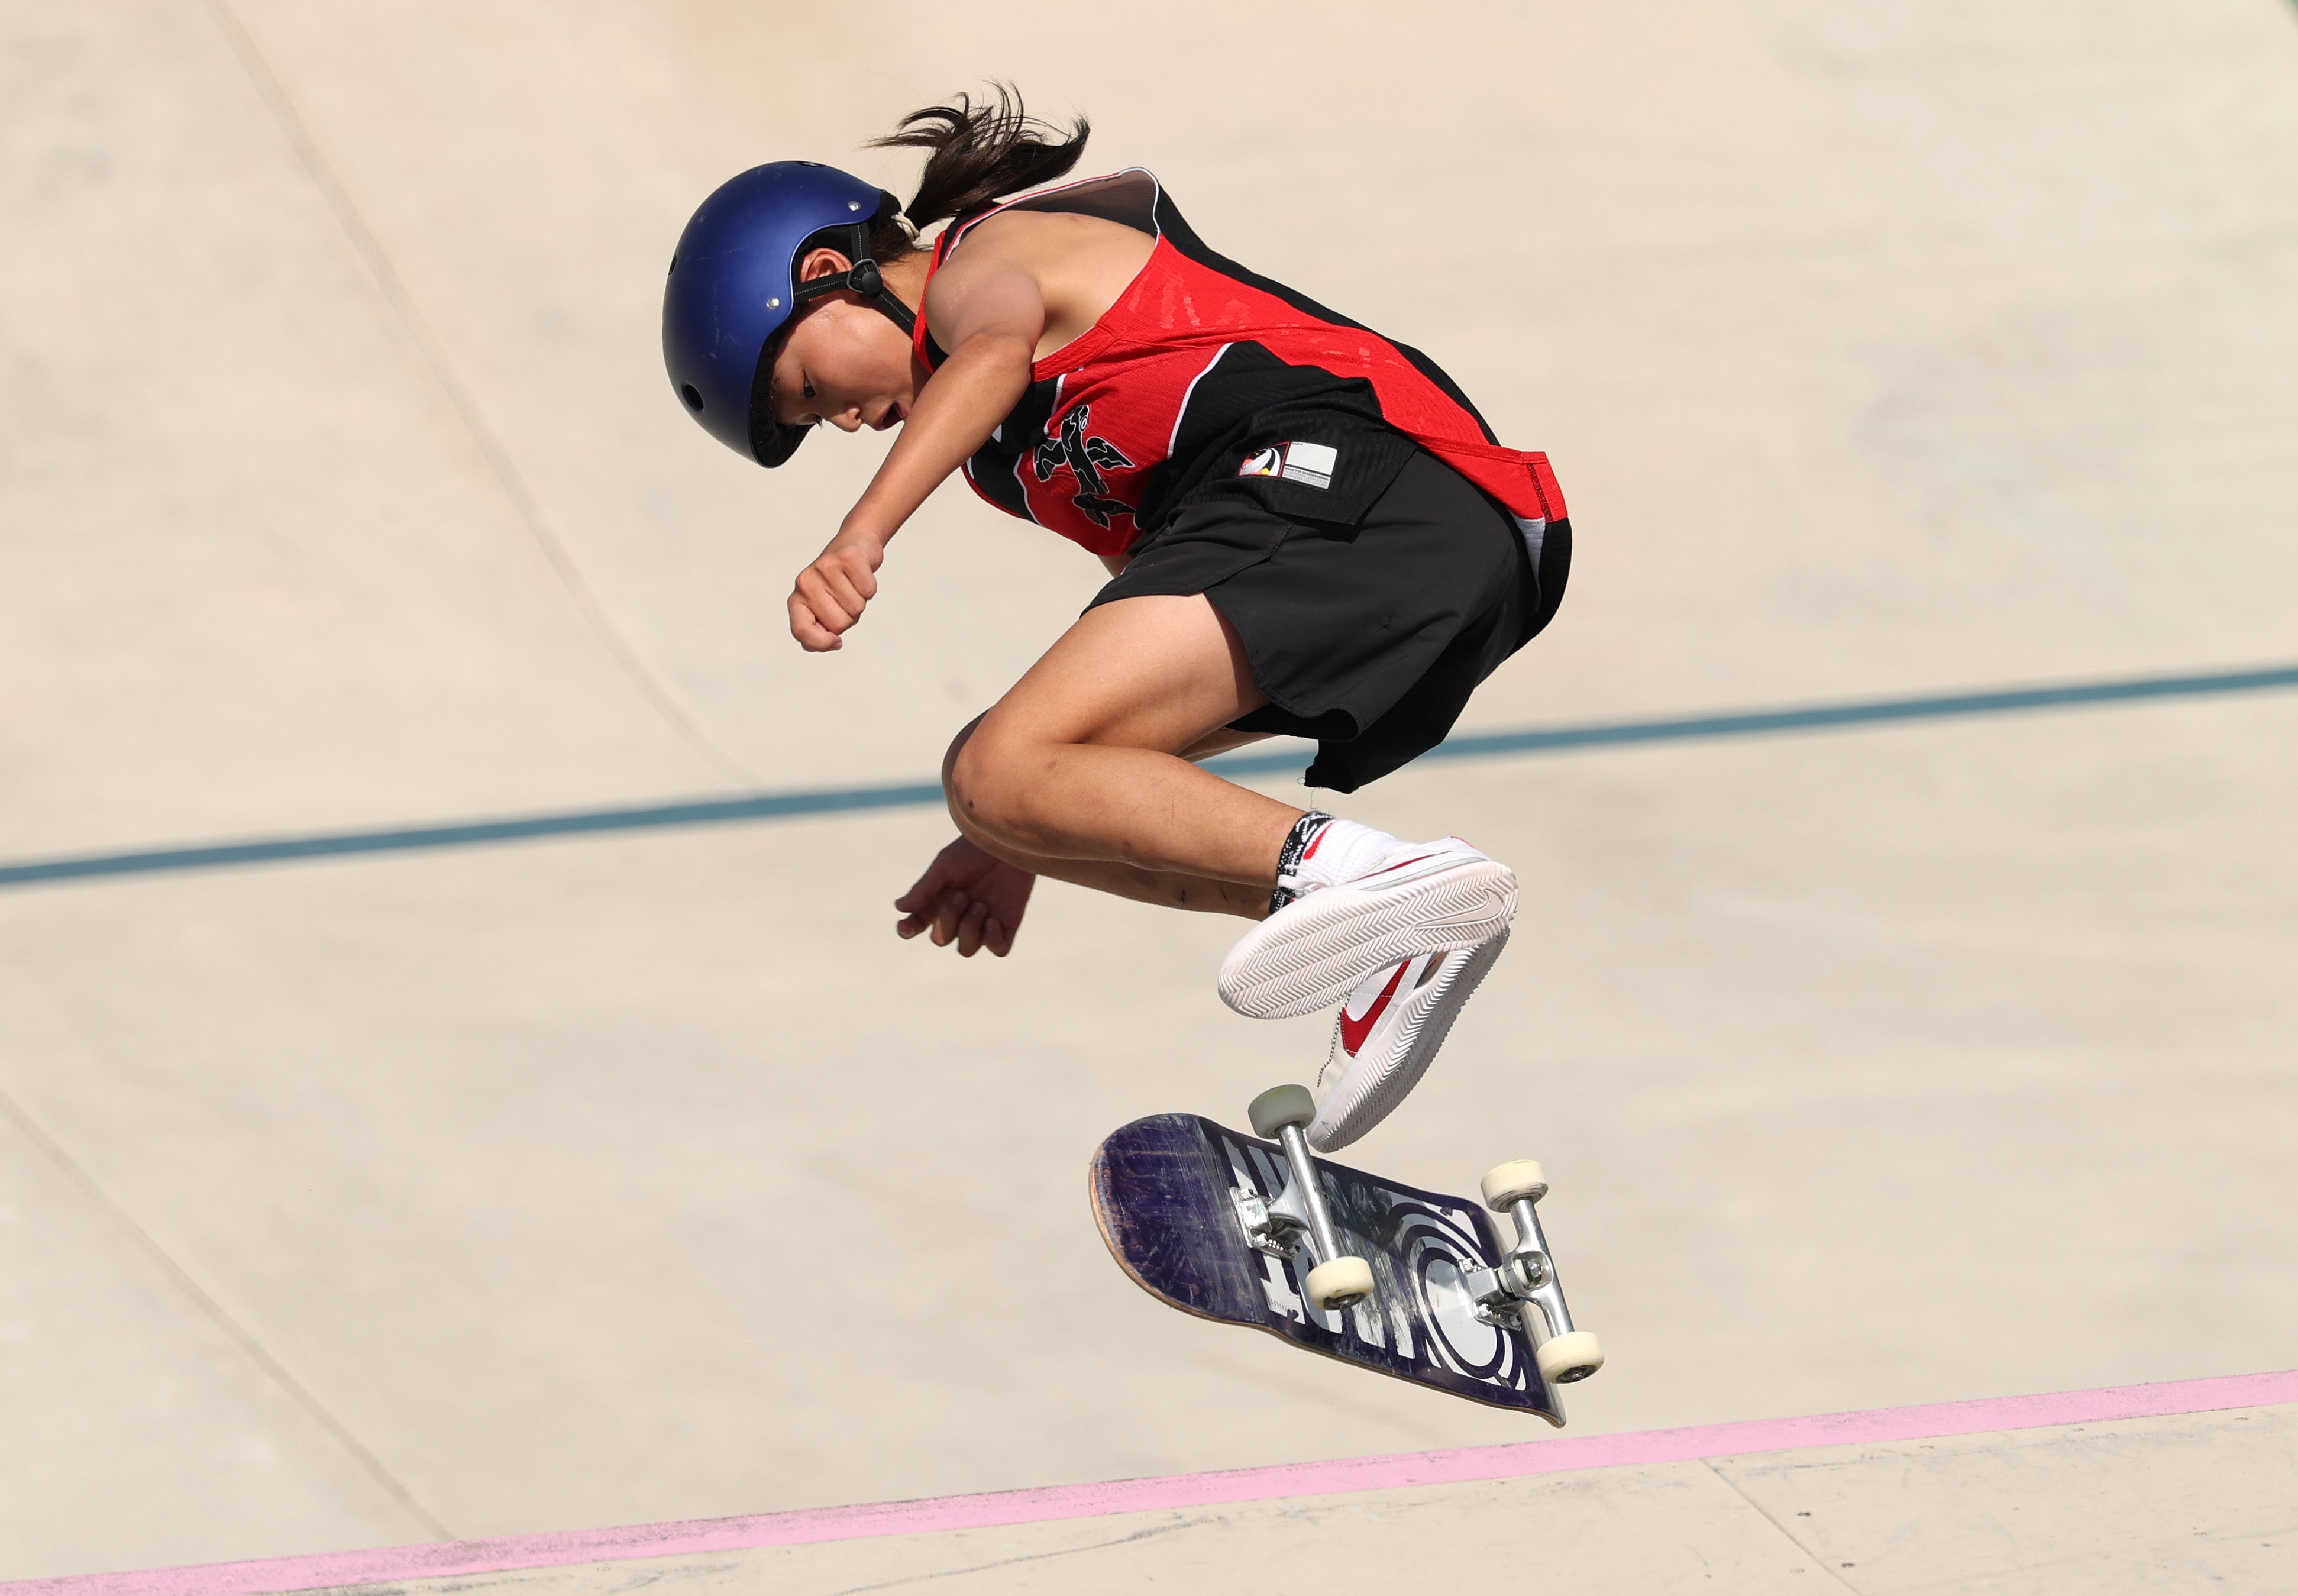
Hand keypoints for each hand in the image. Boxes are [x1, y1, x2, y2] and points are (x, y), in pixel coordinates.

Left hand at [789, 537, 882, 651]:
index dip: (821, 643)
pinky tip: (861, 576)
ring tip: (853, 585)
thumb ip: (818, 631)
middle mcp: (806, 582)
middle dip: (849, 618)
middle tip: (845, 598)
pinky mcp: (848, 557)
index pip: (801, 631)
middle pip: (838, 624)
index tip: (836, 641)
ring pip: (856, 608)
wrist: (855, 544)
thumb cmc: (838, 584)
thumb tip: (833, 641)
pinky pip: (868, 590)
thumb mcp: (823, 609)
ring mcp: (825, 568)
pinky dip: (870, 587)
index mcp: (797, 599)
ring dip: (860, 601)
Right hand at [894, 836, 1034, 957]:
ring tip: (981, 905)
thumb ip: (923, 889)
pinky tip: (993, 921)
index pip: (918, 923)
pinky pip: (999, 949)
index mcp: (939, 900)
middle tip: (962, 896)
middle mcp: (959, 914)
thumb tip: (899, 907)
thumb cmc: (973, 850)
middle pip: (942, 938)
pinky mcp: (1007, 924)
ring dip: (969, 929)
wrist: (1007, 841)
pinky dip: (993, 941)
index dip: (909, 929)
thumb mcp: (944, 866)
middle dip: (949, 919)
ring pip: (967, 949)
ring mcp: (983, 922)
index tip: (906, 928)